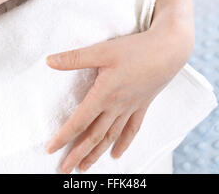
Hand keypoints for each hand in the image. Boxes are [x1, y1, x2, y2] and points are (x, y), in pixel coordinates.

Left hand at [45, 26, 182, 173]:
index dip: (64, 136)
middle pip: (94, 136)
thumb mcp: (102, 50)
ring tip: (84, 167)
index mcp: (104, 94)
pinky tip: (116, 154)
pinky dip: (123, 143)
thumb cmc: (136, 49)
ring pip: (111, 136)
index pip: (80, 121)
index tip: (50, 149)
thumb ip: (75, 58)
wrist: (168, 50)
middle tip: (64, 170)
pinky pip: (132, 129)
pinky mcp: (143, 105)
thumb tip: (49, 61)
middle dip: (78, 154)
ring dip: (97, 153)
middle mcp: (117, 106)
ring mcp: (131, 107)